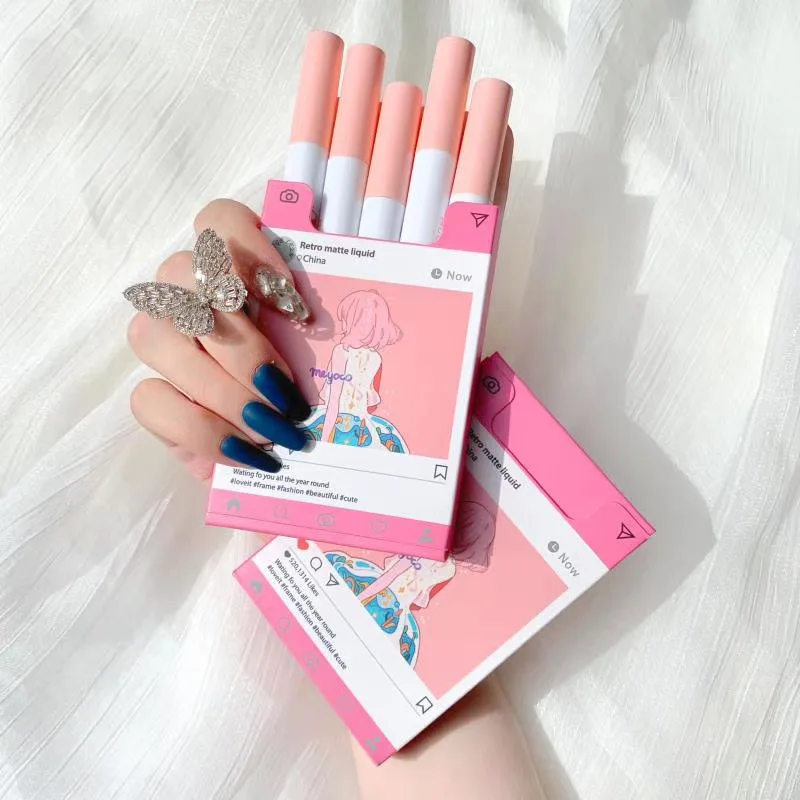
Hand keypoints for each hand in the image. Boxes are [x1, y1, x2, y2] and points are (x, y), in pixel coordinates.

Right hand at [126, 199, 310, 480]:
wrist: (283, 452)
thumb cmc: (309, 388)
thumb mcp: (327, 355)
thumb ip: (328, 332)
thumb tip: (344, 328)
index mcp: (236, 268)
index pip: (218, 220)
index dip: (251, 249)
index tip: (297, 307)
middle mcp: (187, 293)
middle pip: (181, 278)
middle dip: (242, 346)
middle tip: (289, 394)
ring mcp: (161, 341)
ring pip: (155, 338)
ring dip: (223, 390)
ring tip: (275, 430)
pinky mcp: (150, 396)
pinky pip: (151, 400)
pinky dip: (205, 431)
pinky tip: (249, 452)